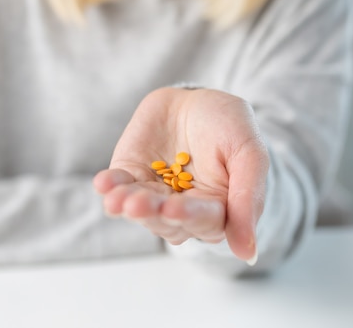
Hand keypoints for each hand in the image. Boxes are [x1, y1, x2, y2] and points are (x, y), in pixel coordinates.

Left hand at [93, 87, 267, 263]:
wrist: (195, 98)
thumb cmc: (228, 125)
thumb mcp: (249, 152)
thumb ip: (249, 198)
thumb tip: (247, 254)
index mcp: (216, 210)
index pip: (204, 221)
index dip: (189, 216)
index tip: (174, 208)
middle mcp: (182, 209)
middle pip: (166, 220)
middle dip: (151, 213)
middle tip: (138, 205)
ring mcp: (153, 194)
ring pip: (139, 208)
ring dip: (126, 205)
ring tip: (116, 200)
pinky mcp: (130, 176)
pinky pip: (118, 186)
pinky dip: (110, 186)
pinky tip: (103, 183)